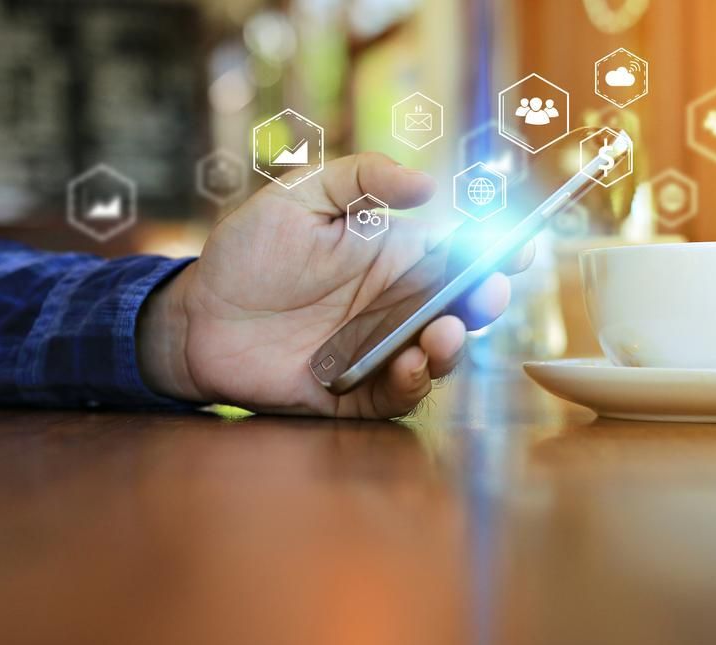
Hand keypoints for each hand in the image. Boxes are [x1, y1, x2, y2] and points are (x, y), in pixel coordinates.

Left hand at [137, 152, 531, 417]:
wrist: (196, 317)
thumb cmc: (248, 251)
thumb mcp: (300, 196)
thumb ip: (360, 179)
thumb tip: (426, 185)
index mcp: (393, 259)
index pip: (458, 256)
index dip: (495, 251)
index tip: (519, 246)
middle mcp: (394, 307)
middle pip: (459, 309)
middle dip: (484, 302)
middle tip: (487, 293)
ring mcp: (377, 351)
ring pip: (436, 356)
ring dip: (451, 347)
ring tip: (443, 332)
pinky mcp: (353, 393)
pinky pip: (395, 396)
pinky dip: (410, 384)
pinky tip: (408, 363)